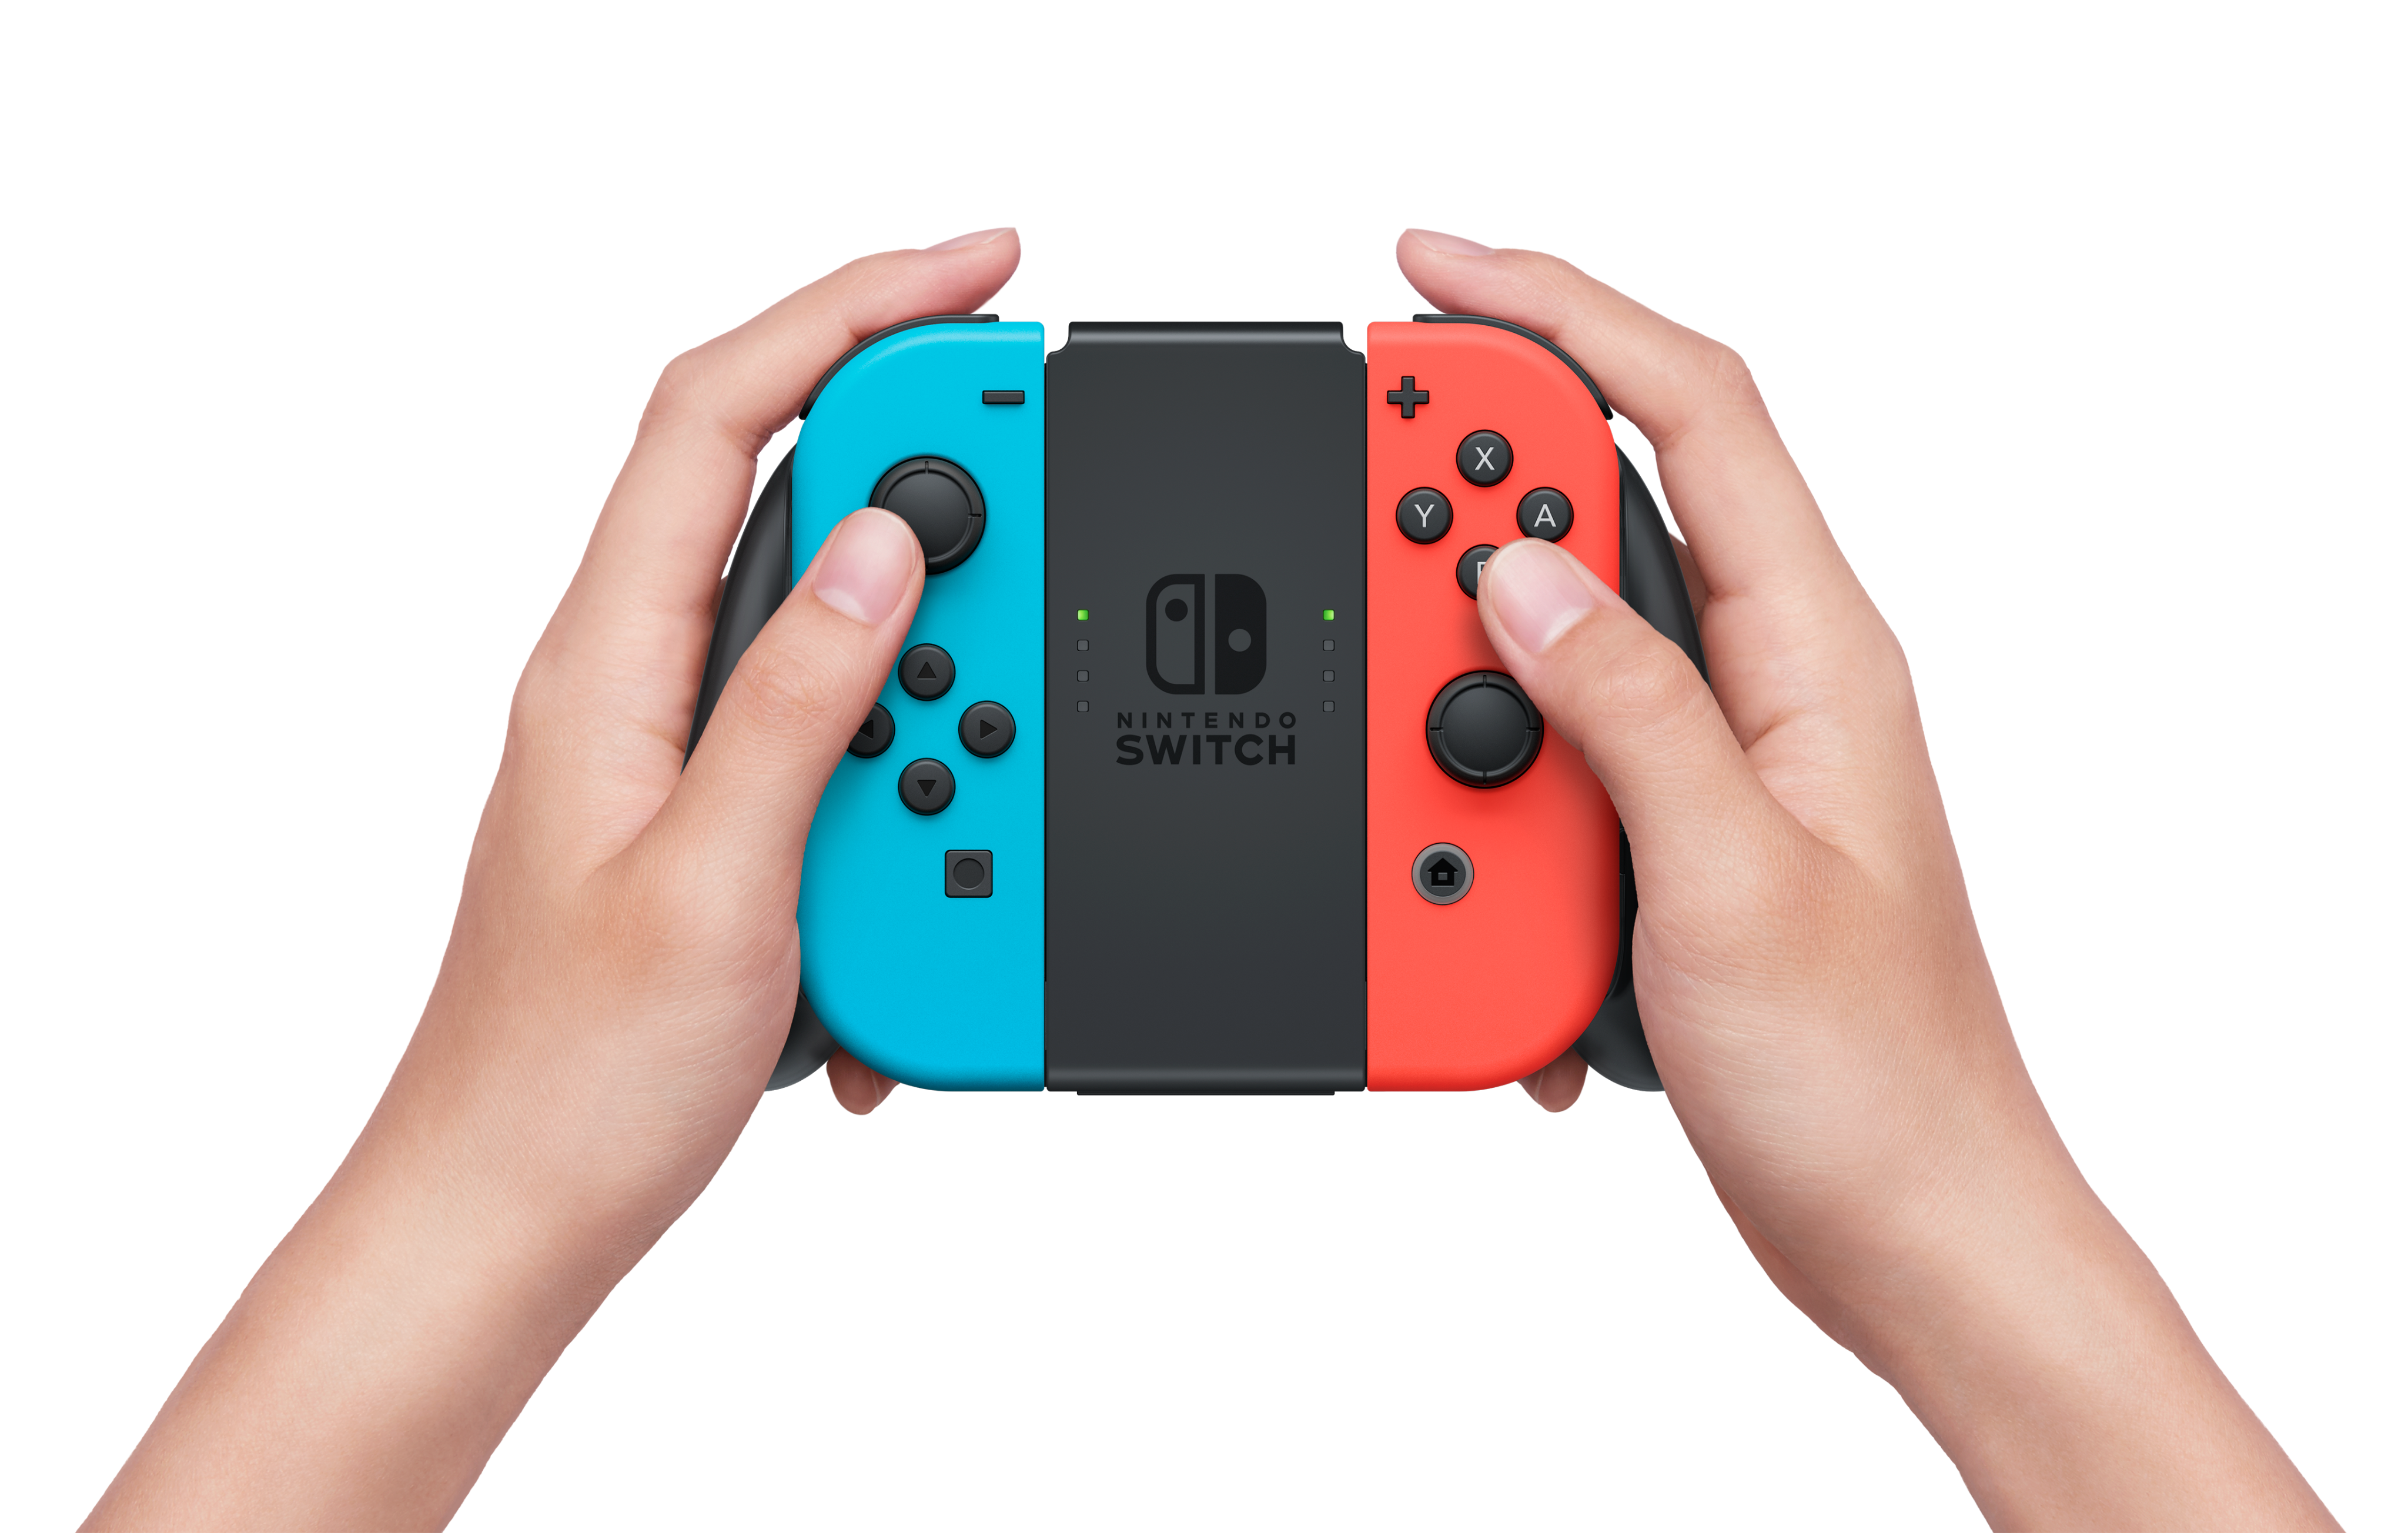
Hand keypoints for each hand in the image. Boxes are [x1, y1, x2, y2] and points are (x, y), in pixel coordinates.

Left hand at [86, 229, 1019, 1529]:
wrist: (510, 1218)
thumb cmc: (575, 1078)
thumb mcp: (724, 881)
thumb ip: (801, 699)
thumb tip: (889, 545)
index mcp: (606, 661)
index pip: (719, 412)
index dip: (847, 308)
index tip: (972, 271)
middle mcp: (631, 680)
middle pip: (785, 493)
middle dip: (929, 479)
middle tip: (1039, 498)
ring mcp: (672, 748)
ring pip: (827, 629)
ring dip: (932, 663)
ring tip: (984, 739)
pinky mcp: (715, 818)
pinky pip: (832, 743)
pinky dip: (903, 777)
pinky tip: (922, 870)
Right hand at [1399, 227, 2334, 1528]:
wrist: (1911, 1234)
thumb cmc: (1868, 1083)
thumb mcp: (1724, 882)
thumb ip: (1625, 712)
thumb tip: (1514, 578)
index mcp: (1814, 654)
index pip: (1690, 412)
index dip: (1562, 312)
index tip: (1435, 274)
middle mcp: (1771, 683)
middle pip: (1614, 498)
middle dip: (1479, 471)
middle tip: (1362, 468)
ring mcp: (1722, 759)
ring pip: (1566, 635)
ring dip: (1465, 652)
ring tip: (1392, 692)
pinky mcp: (1674, 837)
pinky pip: (1557, 756)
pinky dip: (1488, 782)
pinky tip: (1466, 860)